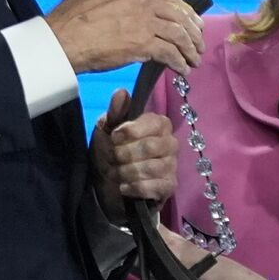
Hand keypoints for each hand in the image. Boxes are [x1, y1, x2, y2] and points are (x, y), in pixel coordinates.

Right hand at [48, 0, 204, 73]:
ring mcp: (145, 22)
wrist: (63, 40)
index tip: (192, 23)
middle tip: (198, 45)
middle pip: (179, 16)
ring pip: (179, 35)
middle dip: (193, 32)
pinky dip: (180, 62)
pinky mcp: (144, 44)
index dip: (184, 12)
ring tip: (193, 61)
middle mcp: (143, 1)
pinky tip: (182, 70)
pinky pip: (170, 53)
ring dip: (190, 50)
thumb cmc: (71, 17)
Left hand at [90, 88, 177, 221]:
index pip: (153, 123)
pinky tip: (124, 187)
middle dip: (125, 154)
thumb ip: (115, 112)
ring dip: (127, 172)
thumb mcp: (107, 129)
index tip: (114, 137)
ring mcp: (172, 166)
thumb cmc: (110, 150)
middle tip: (112, 158)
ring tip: (114, 173)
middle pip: (152, 147)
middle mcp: (170, 143)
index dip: (131, 131)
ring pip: (153, 168)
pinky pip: (157, 187)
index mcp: (159, 125)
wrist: (106, 183)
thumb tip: (121, 92)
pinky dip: (136, 187)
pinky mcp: (169, 186)